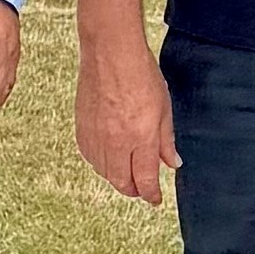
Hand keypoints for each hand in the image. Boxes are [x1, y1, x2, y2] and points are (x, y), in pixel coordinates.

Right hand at [76, 39, 178, 204]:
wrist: (110, 54)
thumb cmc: (141, 74)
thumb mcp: (164, 108)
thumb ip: (166, 140)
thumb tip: (172, 163)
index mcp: (141, 138)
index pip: (145, 180)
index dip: (151, 194)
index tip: (155, 199)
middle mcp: (117, 142)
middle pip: (122, 182)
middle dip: (134, 189)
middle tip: (142, 188)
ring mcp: (97, 137)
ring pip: (104, 172)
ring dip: (117, 177)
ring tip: (127, 172)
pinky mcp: (82, 128)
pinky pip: (90, 157)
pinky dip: (100, 163)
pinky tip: (108, 157)